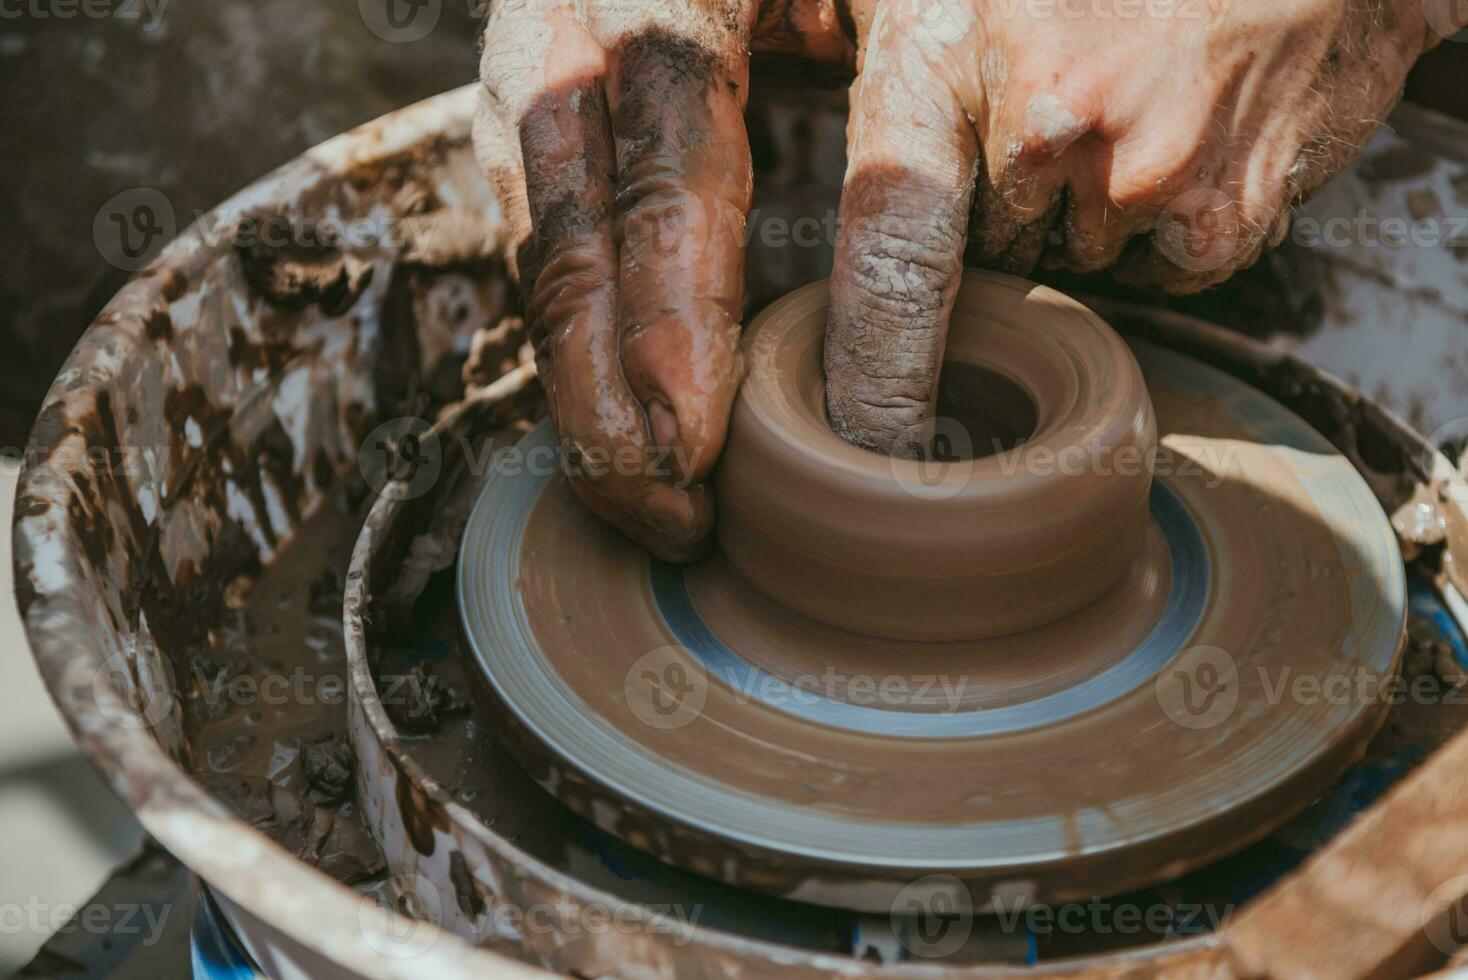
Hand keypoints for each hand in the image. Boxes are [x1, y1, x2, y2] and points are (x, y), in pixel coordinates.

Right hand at [475, 0, 849, 560]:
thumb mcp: (890, 6)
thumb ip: (886, 130)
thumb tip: (957, 233)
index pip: (663, 175)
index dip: (671, 317)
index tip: (691, 441)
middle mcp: (570, 30)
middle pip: (568, 245)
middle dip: (604, 399)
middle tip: (670, 514)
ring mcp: (531, 80)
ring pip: (538, 264)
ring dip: (582, 398)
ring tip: (646, 501)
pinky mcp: (529, 129)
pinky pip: (538, 254)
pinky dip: (579, 353)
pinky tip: (619, 429)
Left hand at [824, 0, 1435, 455]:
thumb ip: (904, 79)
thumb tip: (809, 148)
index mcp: (954, 64)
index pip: (889, 250)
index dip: (875, 363)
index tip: (869, 435)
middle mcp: (1049, 128)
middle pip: (994, 255)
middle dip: (1011, 216)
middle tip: (1048, 136)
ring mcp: (1142, 180)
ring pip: (1080, 261)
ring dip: (1094, 216)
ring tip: (1132, 122)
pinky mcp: (1221, 219)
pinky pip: (1159, 274)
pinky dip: (1168, 231)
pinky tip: (1187, 151)